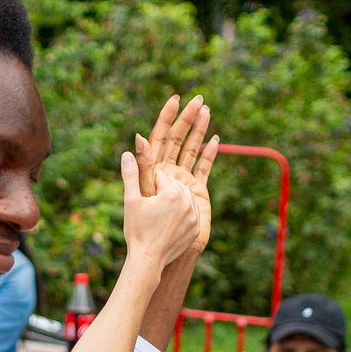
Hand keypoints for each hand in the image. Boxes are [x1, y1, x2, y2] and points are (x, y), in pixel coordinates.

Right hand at [120, 149, 197, 269]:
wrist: (147, 260)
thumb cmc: (137, 231)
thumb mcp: (131, 201)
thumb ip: (131, 174)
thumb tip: (127, 153)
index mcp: (172, 193)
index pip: (161, 177)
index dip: (149, 187)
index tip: (144, 201)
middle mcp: (187, 203)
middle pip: (174, 185)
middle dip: (162, 192)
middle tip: (150, 208)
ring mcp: (194, 216)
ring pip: (184, 196)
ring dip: (173, 199)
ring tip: (159, 213)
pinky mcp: (196, 228)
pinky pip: (191, 211)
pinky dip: (182, 212)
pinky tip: (169, 220)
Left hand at [137, 94, 217, 255]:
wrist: (160, 252)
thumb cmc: (144, 230)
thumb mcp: (139, 198)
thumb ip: (138, 171)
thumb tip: (134, 143)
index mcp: (152, 170)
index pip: (159, 137)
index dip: (166, 118)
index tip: (175, 100)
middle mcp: (168, 172)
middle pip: (178, 138)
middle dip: (187, 118)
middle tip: (197, 98)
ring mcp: (182, 180)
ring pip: (192, 149)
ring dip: (199, 130)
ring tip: (206, 110)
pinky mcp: (195, 191)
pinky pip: (203, 168)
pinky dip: (209, 154)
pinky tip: (215, 140)